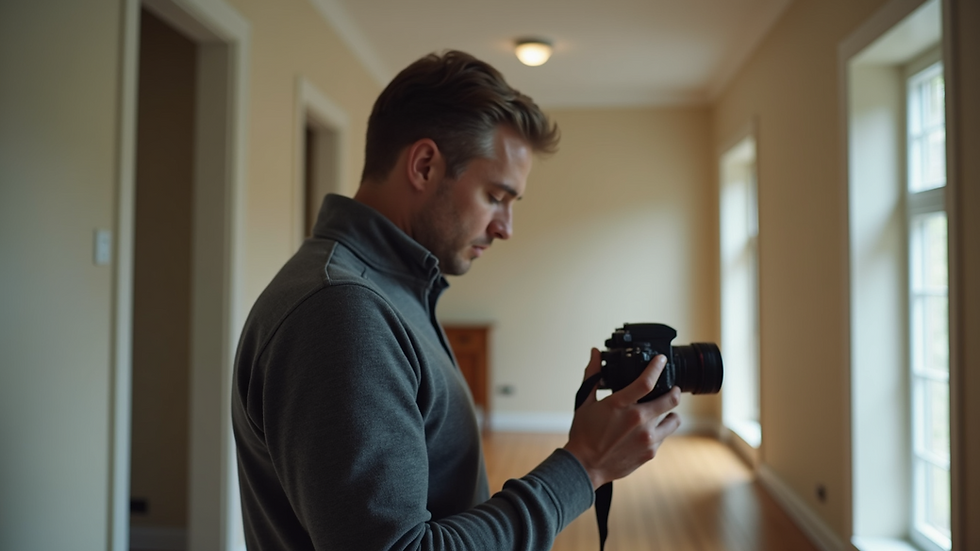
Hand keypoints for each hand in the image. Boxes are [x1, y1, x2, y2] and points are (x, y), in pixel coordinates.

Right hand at [563, 348, 681, 489]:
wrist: (585, 466)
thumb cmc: (584, 434)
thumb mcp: (585, 402)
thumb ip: (593, 376)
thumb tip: (595, 353)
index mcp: (620, 405)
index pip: (647, 381)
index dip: (657, 366)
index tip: (662, 360)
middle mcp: (637, 420)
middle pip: (671, 399)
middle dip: (674, 391)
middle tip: (672, 388)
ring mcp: (646, 438)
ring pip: (674, 419)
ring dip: (671, 413)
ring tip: (664, 412)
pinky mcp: (650, 452)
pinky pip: (665, 436)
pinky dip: (660, 430)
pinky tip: (650, 430)